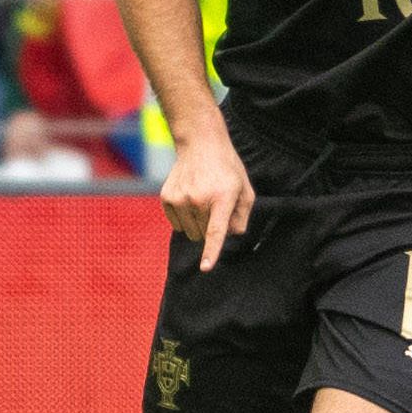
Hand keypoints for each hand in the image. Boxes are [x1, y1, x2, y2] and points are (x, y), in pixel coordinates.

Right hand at [160, 131, 255, 272]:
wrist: (201, 145)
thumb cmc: (227, 169)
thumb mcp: (245, 189)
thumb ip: (242, 216)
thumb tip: (231, 235)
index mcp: (222, 197)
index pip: (216, 230)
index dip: (211, 251)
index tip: (205, 268)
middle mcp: (199, 199)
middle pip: (203, 235)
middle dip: (210, 227)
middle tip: (215, 204)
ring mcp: (180, 198)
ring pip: (189, 232)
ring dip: (197, 224)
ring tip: (203, 200)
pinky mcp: (166, 198)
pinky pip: (176, 224)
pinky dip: (184, 218)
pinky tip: (189, 199)